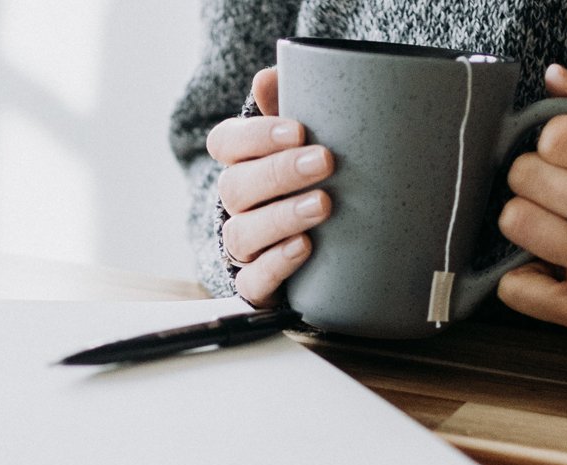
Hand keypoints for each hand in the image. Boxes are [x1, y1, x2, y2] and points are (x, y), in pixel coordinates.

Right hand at [206, 68, 333, 306]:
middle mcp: (236, 204)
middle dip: (280, 173)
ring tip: (322, 205)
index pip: (226, 143)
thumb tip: (268, 78)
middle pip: (235, 187)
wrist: (340, 243)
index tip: (299, 129)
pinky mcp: (257, 284)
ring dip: (280, 218)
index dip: (256, 137)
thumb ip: (293, 106)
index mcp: (242, 162)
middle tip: (325, 162)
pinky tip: (304, 248)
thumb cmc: (320, 176)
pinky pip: (252, 281)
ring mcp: (244, 246)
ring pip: (242, 234)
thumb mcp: (311, 140)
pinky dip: (275, 265)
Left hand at [499, 64, 566, 333]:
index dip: (552, 142)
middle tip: (558, 192)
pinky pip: (514, 287)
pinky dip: (523, 278)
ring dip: (525, 222)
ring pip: (515, 223)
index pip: (557, 137)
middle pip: (526, 179)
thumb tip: (552, 76)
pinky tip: (552, 267)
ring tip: (555, 225)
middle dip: (532, 180)